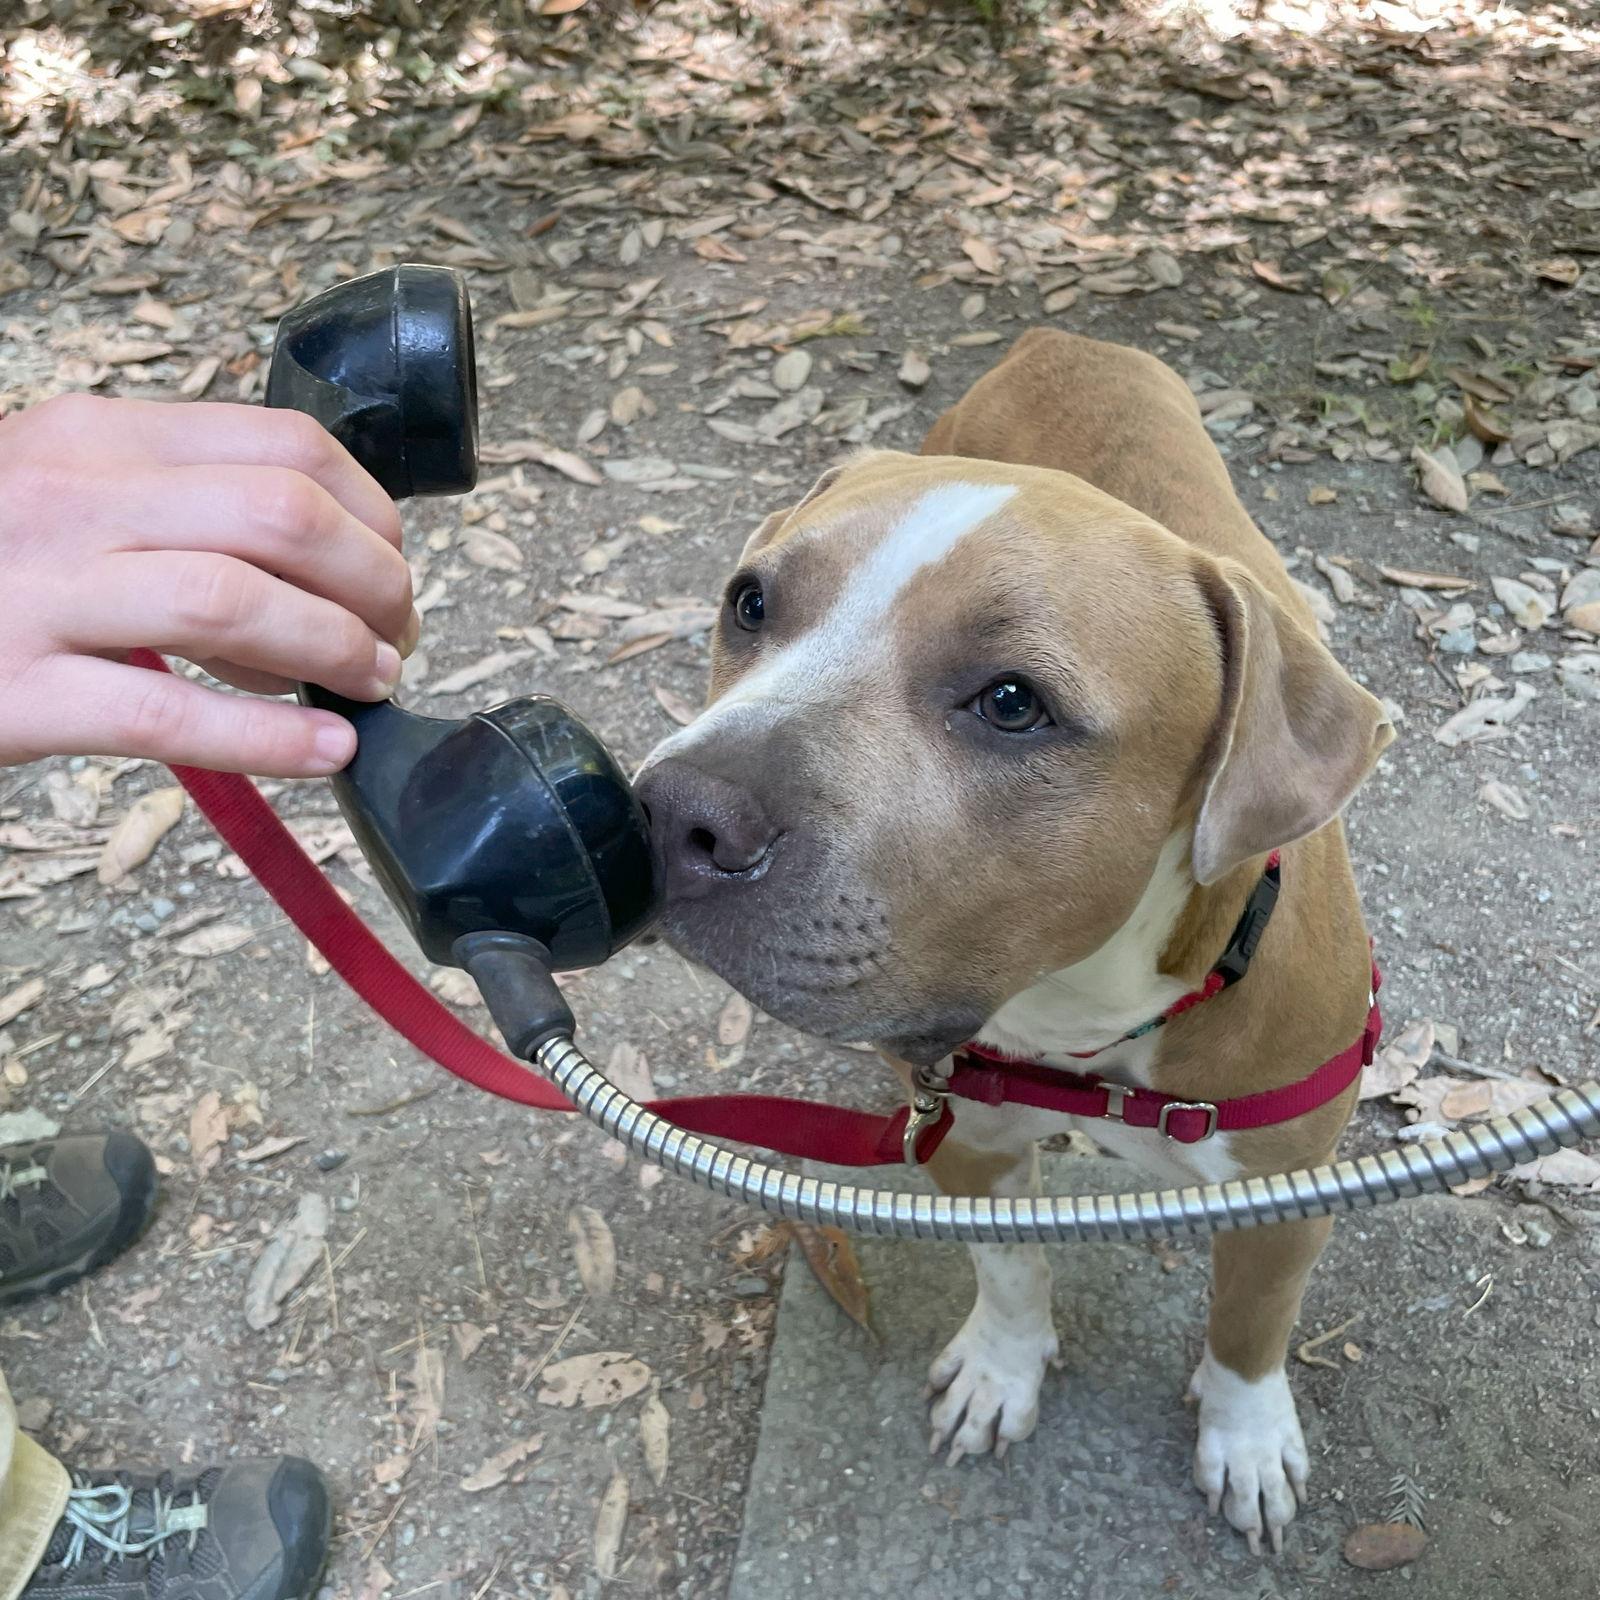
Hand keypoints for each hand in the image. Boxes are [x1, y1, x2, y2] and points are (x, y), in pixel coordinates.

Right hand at [0, 394, 417, 777]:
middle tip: (393, 637)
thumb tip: (326, 576)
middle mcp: (74, 499)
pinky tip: (325, 753)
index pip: (288, 446)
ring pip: (232, 603)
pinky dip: (269, 739)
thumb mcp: (73, 490)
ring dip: (332, 650)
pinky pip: (167, 716)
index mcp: (101, 438)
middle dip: (373, 583)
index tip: (392, 567)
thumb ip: (186, 508)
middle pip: (281, 518)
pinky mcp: (16, 693)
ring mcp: (40, 594)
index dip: (373, 514)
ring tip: (367, 685)